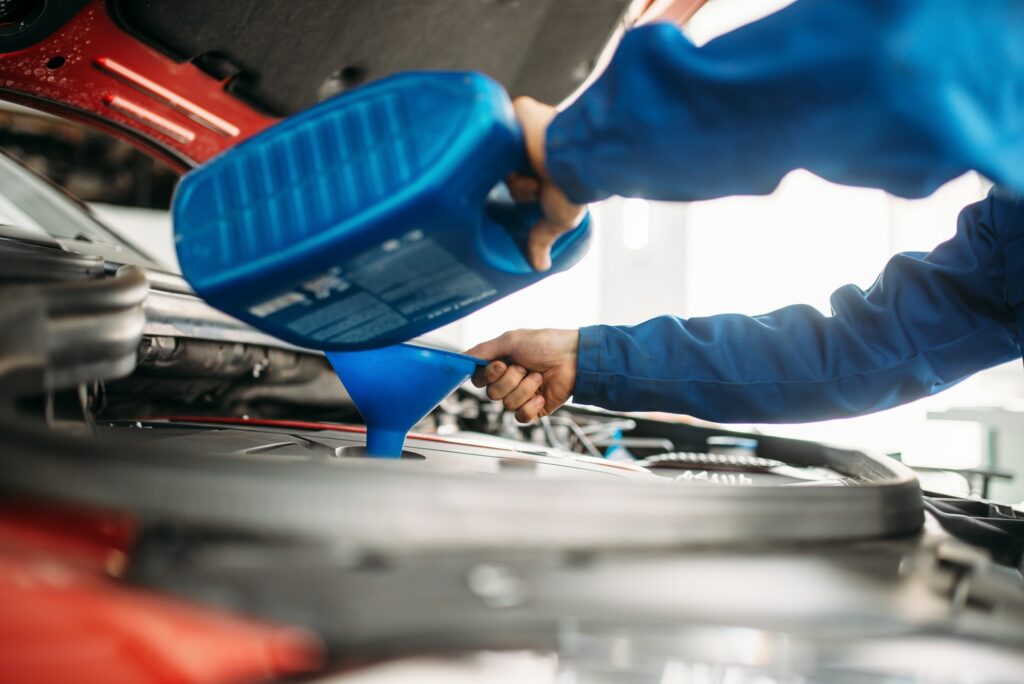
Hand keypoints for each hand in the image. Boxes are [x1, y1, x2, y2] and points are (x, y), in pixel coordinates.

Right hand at [466, 328, 578, 422]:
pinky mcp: (535, 409)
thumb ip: (484, 350)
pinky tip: (542, 395)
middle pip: (492, 394)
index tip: (501, 364)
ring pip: (507, 405)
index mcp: (500, 365)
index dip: (488, 375)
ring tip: (539, 377)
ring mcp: (521, 396)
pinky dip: (531, 406)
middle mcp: (508, 382)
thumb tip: (462, 357)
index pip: (478, 380)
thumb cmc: (546, 344)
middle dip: (510, 380)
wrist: (574, 358)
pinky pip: (521, 417)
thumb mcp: (510, 340)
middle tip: (525, 367)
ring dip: (525, 389)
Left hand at [507, 97, 585, 270]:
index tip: (534, 191)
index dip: (523, 189)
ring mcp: (525, 127)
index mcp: (539, 168)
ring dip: (518, 168)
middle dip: (521, 182)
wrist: (575, 157)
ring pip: (502, 153)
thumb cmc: (572, 185)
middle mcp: (531, 147)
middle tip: (538, 182)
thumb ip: (544, 237)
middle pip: (506, 169)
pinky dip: (510, 135)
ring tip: (539, 169)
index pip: (516, 181)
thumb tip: (541, 266)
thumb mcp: (559, 218)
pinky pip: (502, 124)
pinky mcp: (520, 110)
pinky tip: (522, 144)